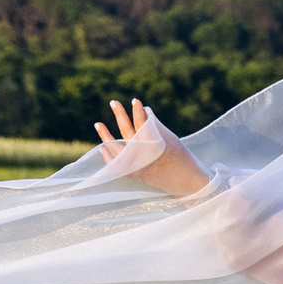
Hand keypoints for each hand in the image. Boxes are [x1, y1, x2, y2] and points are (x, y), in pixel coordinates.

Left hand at [93, 98, 211, 198]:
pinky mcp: (133, 174)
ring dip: (106, 135)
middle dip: (120, 115)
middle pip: (126, 130)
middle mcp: (141, 153)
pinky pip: (115, 164)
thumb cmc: (180, 158)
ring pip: (115, 147)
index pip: (142, 122)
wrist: (184, 182)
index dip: (138, 111)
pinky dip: (108, 155)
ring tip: (98, 124)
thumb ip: (155, 125)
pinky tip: (103, 146)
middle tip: (114, 102)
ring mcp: (135, 165)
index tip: (135, 101)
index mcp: (153, 143)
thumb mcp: (170, 138)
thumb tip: (144, 111)